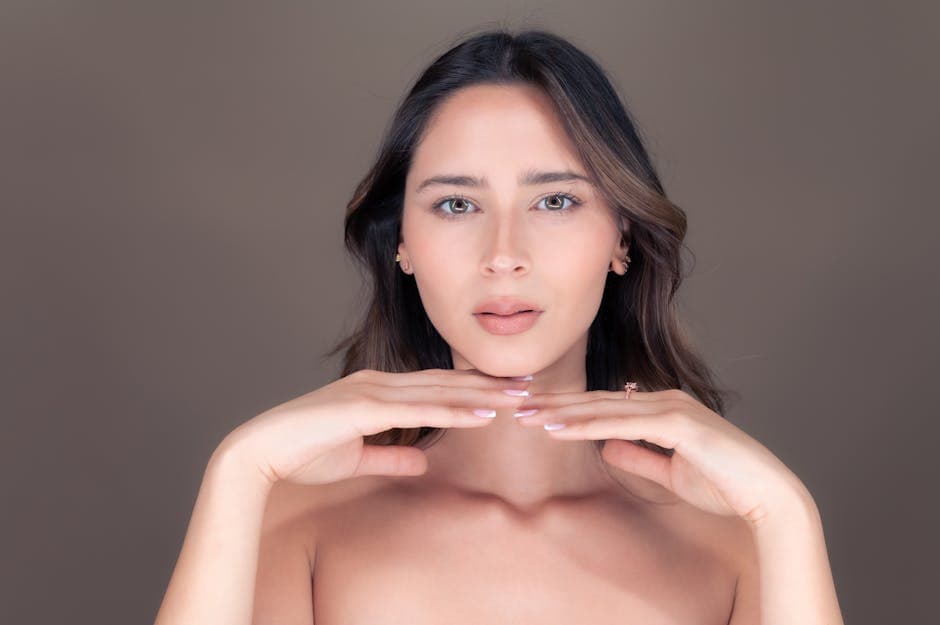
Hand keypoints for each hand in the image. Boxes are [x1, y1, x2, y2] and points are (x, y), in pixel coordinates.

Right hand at [215, 368, 528, 487]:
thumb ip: (391, 456)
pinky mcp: (364, 408)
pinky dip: (452, 410)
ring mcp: (372, 392)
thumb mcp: (357, 458)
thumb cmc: (301, 454)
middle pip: (444, 381)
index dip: (470, 387)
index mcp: (376, 391)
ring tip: (517, 398)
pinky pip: (418, 409)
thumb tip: (423, 460)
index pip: (433, 386)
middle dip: (487, 384)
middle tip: (527, 385)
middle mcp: (378, 383)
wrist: (261, 453)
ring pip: (438, 390)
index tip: (504, 391)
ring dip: (480, 394)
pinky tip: (481, 413)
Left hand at [514, 388, 811, 527]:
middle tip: (516, 404)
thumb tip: (607, 448)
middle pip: (597, 400)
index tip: (536, 411)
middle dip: (555, 403)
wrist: (765, 494)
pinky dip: (587, 425)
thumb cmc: (724, 484)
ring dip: (562, 411)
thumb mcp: (669, 472)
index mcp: (662, 408)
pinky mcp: (677, 423)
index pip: (604, 405)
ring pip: (603, 408)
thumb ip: (639, 457)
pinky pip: (621, 424)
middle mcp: (663, 400)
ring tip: (527, 415)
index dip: (569, 407)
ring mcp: (670, 408)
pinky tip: (558, 429)